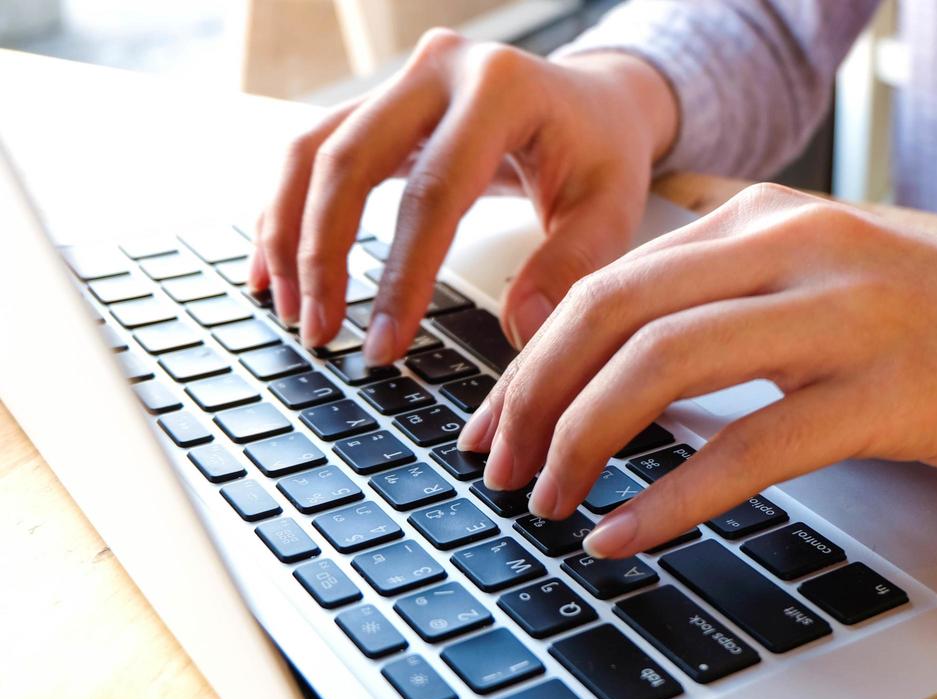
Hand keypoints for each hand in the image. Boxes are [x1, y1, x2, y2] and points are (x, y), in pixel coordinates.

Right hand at [247, 30, 676, 361]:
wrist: (595, 101)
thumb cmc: (603, 153)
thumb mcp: (613, 210)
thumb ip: (572, 268)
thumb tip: (521, 330)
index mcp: (501, 89)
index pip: (433, 193)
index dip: (402, 275)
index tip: (385, 344)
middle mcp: (439, 70)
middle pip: (349, 161)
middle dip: (323, 256)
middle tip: (321, 334)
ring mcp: (401, 80)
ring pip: (314, 151)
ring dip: (290, 235)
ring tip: (293, 311)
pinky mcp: (379, 105)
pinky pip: (313, 152)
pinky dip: (287, 211)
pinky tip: (276, 271)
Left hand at [458, 183, 936, 557]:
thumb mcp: (826, 289)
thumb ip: (731, 312)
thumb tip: (626, 375)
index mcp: (765, 221)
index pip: (608, 278)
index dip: (531, 357)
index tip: (496, 421)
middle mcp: (791, 246)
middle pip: (611, 311)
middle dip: (531, 398)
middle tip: (497, 468)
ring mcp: (842, 313)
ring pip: (662, 365)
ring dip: (583, 441)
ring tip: (547, 504)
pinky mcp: (888, 390)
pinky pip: (749, 446)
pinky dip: (671, 498)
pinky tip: (626, 535)